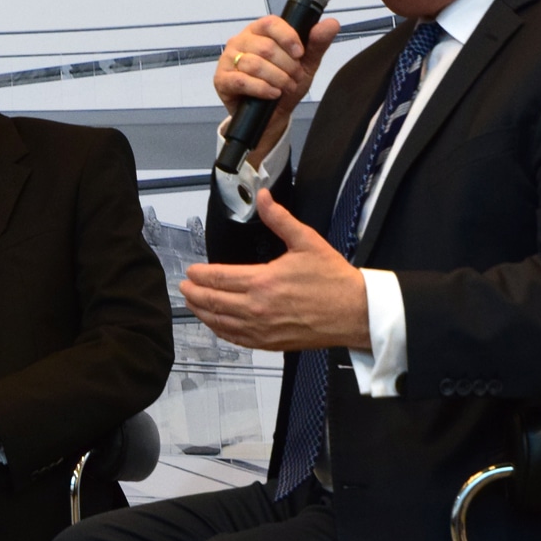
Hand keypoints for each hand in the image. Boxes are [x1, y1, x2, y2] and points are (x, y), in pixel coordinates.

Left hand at [180, 190, 369, 350]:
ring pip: (220, 322)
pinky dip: (220, 330)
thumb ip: (279, 219)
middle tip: (184, 287)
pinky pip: (236, 339)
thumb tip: (263, 197)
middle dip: (194, 293)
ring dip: (202, 312)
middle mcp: (257, 308)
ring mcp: (262, 329)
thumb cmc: (333, 279)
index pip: (219, 278)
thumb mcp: (306, 241)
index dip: (200, 275)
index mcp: (263, 281)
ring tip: (192, 303)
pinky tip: (215, 324)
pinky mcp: (270, 343)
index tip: (191, 271)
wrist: (355, 312)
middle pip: (213, 301)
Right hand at [215, 14, 339, 168]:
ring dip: (277, 79)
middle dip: (287, 66)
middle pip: (266, 47)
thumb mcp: (305, 64)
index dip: (288, 38)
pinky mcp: (222, 80)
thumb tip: (330, 24)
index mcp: (259, 31)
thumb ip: (317, 43)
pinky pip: (243, 81)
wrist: (271, 115)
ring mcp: (228, 60)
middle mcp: (241, 41)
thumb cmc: (284, 85)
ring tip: (285, 87)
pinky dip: (262, 89)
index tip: (299, 54)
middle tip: (295, 77)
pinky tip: (273, 93)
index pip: (271, 23)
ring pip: (255, 64)